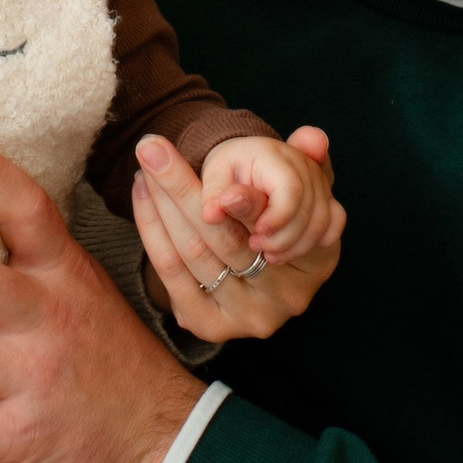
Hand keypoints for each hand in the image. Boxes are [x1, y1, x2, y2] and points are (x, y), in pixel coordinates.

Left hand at [135, 128, 343, 351]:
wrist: (250, 273)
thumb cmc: (275, 219)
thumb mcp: (298, 190)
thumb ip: (308, 162)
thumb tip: (312, 136)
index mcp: (320, 261)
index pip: (272, 223)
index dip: (240, 195)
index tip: (200, 156)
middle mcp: (289, 297)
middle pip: (225, 237)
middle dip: (182, 188)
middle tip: (152, 150)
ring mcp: (249, 316)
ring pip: (194, 252)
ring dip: (162, 204)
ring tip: (145, 165)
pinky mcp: (211, 325)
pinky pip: (172, 272)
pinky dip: (152, 229)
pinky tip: (143, 195)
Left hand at [194, 128, 340, 267]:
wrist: (243, 162)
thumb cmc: (227, 171)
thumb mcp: (214, 178)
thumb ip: (213, 194)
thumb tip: (211, 215)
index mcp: (273, 154)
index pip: (290, 188)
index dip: (278, 217)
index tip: (257, 234)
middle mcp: (302, 163)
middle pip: (310, 208)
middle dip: (285, 236)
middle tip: (256, 246)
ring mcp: (318, 180)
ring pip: (323, 219)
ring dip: (298, 244)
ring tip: (268, 255)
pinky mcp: (326, 197)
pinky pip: (335, 221)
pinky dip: (318, 240)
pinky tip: (294, 250)